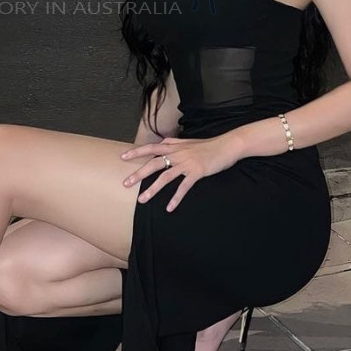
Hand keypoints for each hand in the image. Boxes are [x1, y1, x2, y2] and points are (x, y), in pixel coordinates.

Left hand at [120, 134, 239, 211]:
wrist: (227, 146)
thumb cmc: (208, 145)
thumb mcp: (188, 142)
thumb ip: (175, 142)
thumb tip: (164, 142)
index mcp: (174, 146)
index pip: (151, 148)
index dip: (137, 151)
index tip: (123, 157)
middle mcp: (178, 154)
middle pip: (154, 163)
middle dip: (138, 174)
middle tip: (125, 183)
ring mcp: (187, 163)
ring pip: (165, 177)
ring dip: (152, 189)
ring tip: (142, 200)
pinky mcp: (197, 172)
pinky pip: (184, 187)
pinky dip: (176, 198)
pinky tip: (169, 208)